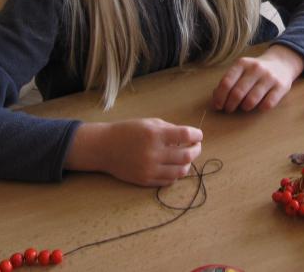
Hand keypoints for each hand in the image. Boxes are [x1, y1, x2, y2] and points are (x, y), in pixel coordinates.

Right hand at [65, 118, 202, 186]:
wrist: (105, 148)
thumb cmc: (128, 131)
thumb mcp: (149, 123)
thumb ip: (170, 129)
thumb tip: (189, 137)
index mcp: (155, 134)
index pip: (186, 135)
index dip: (197, 134)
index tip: (198, 135)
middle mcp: (153, 153)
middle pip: (187, 155)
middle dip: (196, 150)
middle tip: (196, 146)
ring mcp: (149, 169)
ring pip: (181, 171)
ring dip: (188, 163)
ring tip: (186, 157)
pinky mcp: (145, 180)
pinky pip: (169, 181)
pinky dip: (176, 173)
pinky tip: (174, 166)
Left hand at [212, 45, 303, 112]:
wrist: (281, 63)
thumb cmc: (254, 71)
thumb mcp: (241, 70)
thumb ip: (228, 81)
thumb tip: (216, 99)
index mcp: (242, 63)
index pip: (226, 82)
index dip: (220, 97)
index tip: (218, 106)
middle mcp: (256, 68)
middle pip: (237, 93)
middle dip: (230, 105)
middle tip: (229, 109)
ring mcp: (269, 77)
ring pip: (251, 100)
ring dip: (244, 108)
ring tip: (243, 107)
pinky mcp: (281, 86)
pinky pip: (267, 104)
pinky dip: (260, 108)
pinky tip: (258, 106)